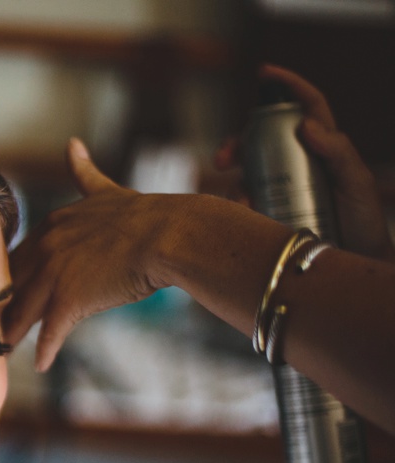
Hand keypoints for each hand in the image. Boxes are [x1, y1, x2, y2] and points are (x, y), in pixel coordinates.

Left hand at [3, 138, 167, 370]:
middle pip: (13, 284)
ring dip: (13, 331)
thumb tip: (71, 145)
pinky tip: (40, 364)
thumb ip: (83, 173)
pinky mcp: (70, 298)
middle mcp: (46, 247)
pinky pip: (51, 331)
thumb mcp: (104, 190)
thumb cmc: (146, 215)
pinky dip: (44, 350)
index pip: (19, 256)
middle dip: (1, 305)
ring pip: (23, 310)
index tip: (4, 293)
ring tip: (4, 348)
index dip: (12, 278)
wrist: (170, 233)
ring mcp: (55, 273)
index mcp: (52, 225)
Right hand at [216, 64, 392, 260]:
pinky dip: (235, 207)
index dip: (286, 85)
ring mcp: (281, 189)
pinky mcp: (267, 214)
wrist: (351, 266)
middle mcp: (298, 164)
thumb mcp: (357, 185)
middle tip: (223, 159)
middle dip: (236, 144)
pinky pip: (242, 204)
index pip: (305, 106)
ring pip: (245, 173)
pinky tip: (240, 215)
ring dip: (234, 183)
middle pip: (260, 140)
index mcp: (324, 148)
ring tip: (240, 202)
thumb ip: (338, 152)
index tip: (264, 72)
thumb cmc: (363, 226)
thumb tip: (305, 124)